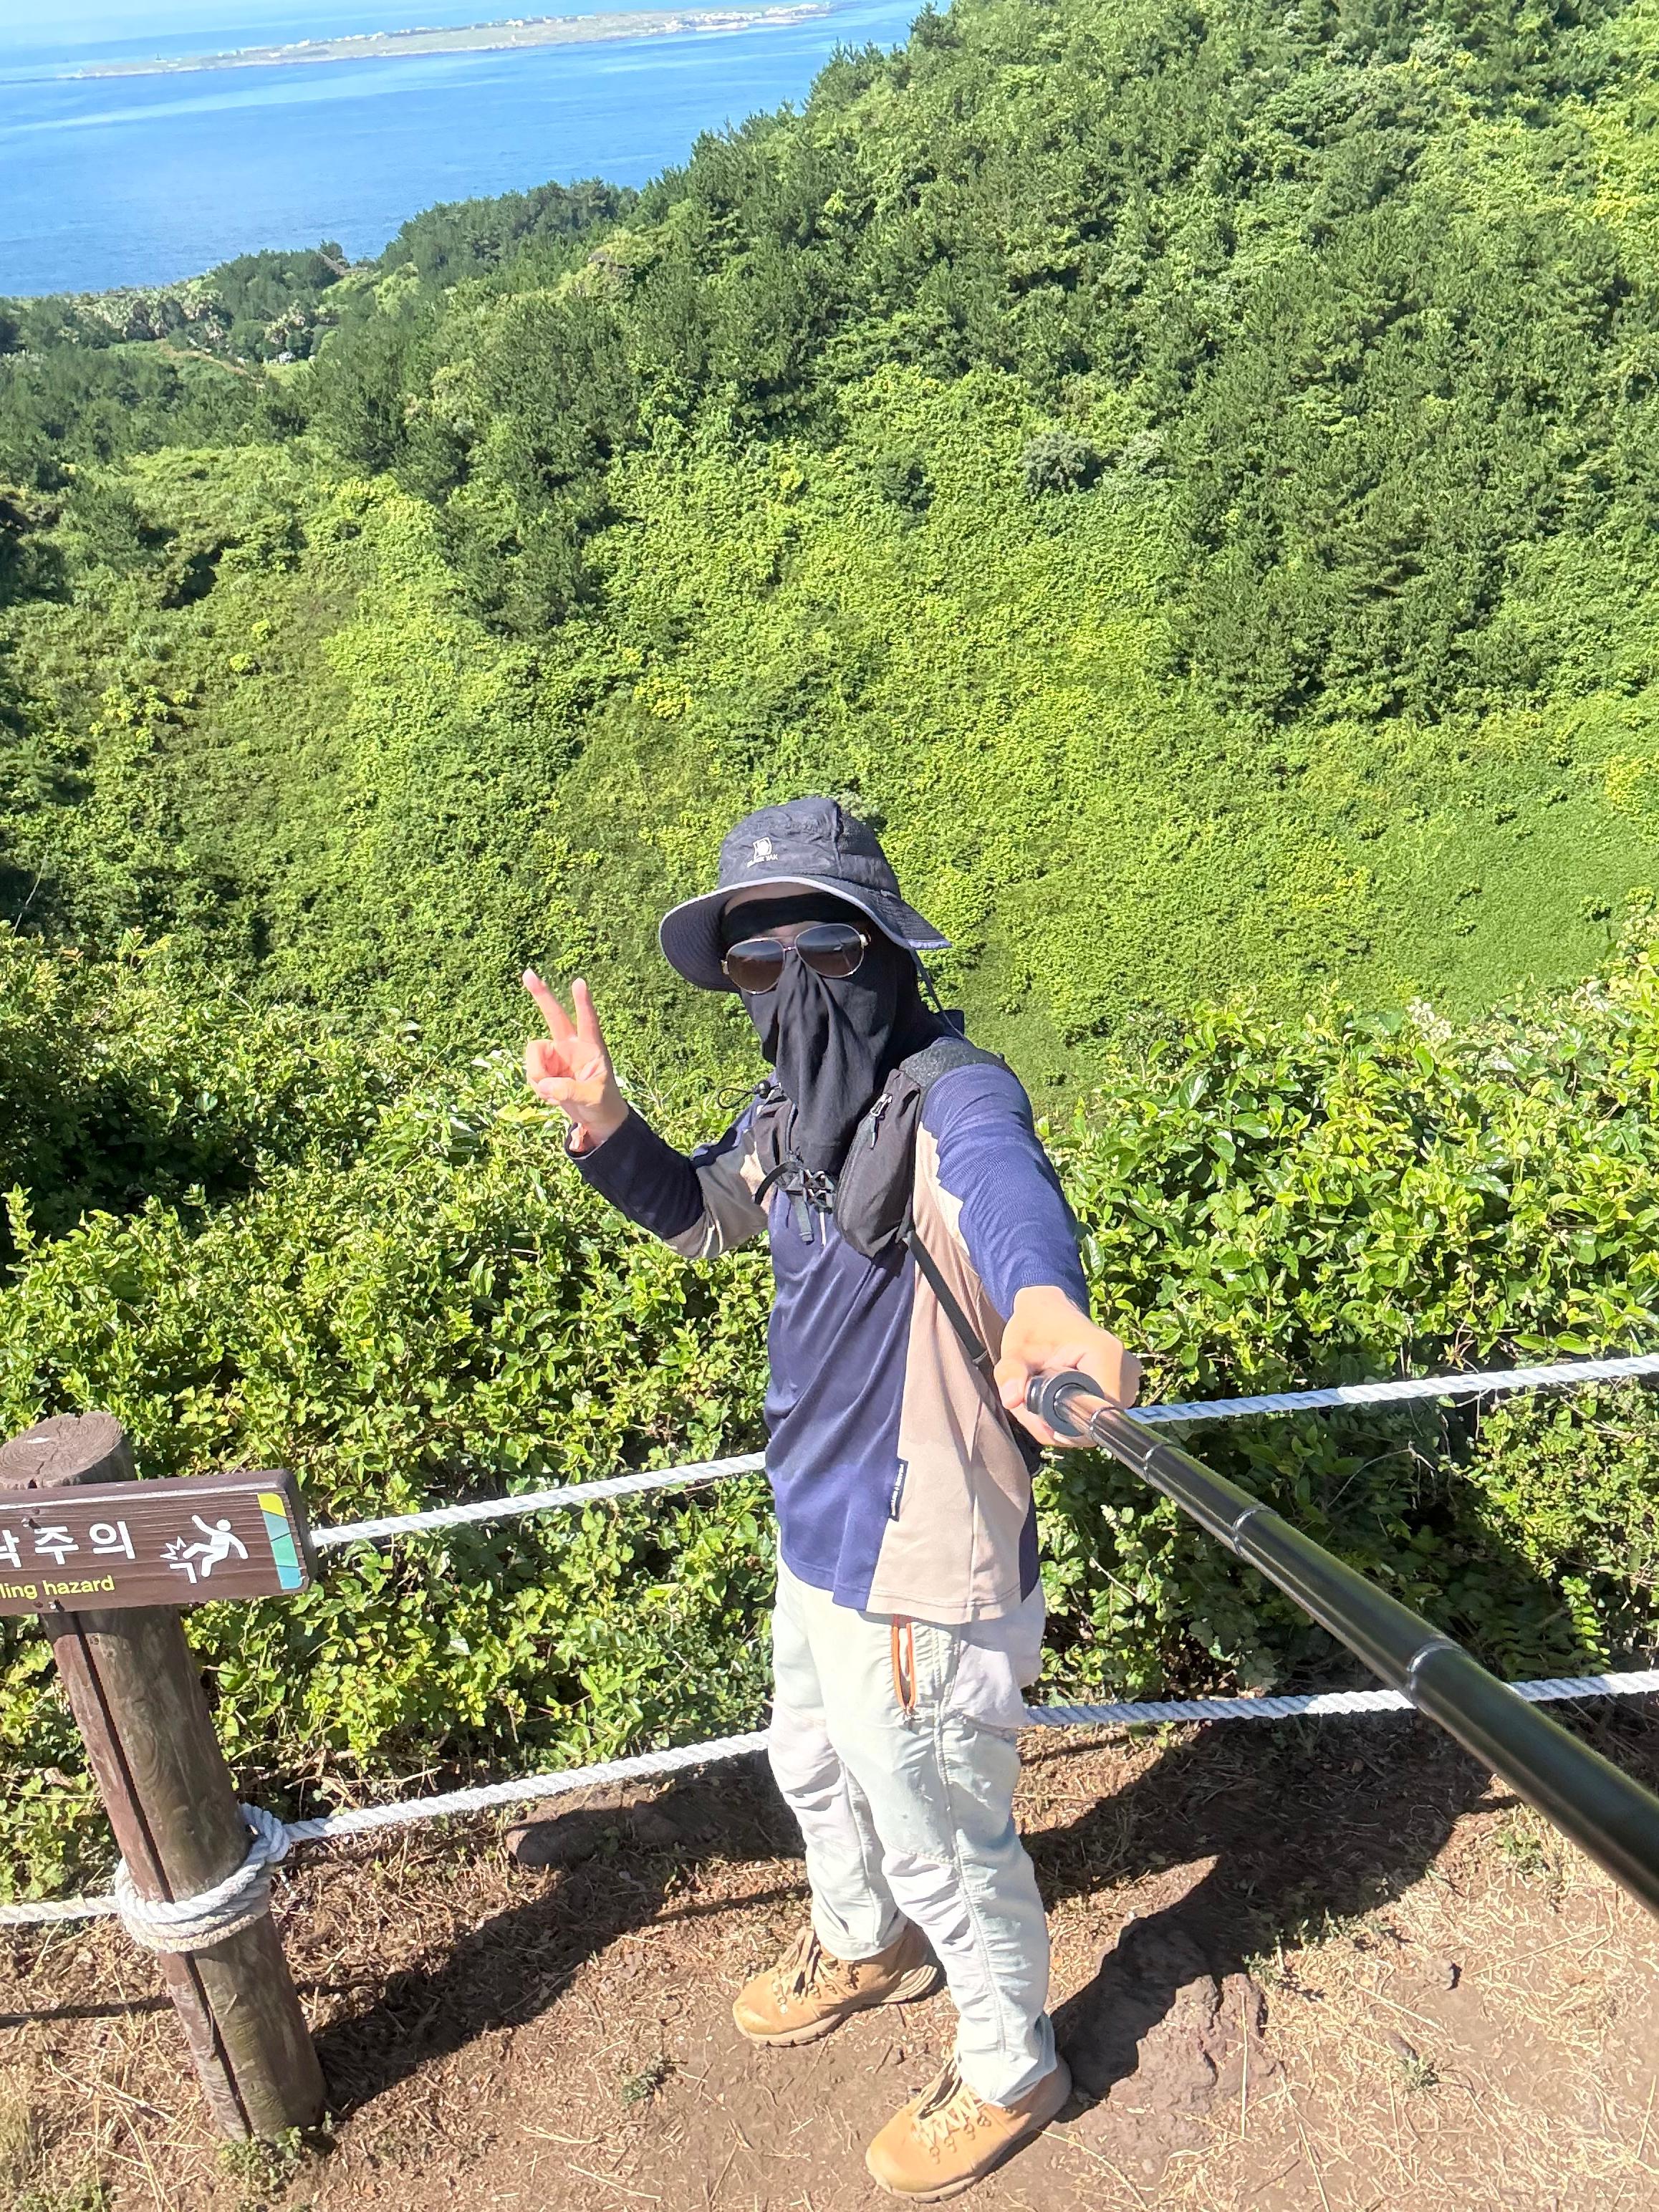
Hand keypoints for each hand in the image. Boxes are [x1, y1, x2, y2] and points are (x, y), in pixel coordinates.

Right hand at [522, 972, 627, 1152]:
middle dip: (541, 995)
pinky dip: (538, 1087)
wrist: (596, 1118)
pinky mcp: (544, 1069)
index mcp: (592, 1048)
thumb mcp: (593, 1098)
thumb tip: (545, 1084)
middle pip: (554, 1015)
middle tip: (528, 973)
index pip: (588, 1021)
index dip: (583, 1003)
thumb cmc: (603, 1103)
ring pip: (534, 1055)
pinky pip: (531, 1073)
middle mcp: (571, 1046)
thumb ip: (570, 1090)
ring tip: (554, 1094)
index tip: (579, 982)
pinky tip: (552, 1096)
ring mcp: (556, 1056)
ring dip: (537, 1075)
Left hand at [996, 1285, 1141, 1448]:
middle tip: (1033, 1404)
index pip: (1096, 1413)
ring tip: (1044, 1395)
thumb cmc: (1034, 1327)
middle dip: (1061, 1422)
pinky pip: (1100, 1411)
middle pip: (1095, 1420)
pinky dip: (1076, 1411)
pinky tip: (1057, 1396)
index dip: (1067, 1426)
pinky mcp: (1123, 1384)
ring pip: (1096, 1419)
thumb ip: (1011, 1373)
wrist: (1049, 1309)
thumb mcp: (1015, 1349)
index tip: (1041, 1417)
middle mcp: (1124, 1369)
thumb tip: (1012, 1399)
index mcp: (1105, 1356)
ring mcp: (1128, 1378)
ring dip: (1067, 1418)